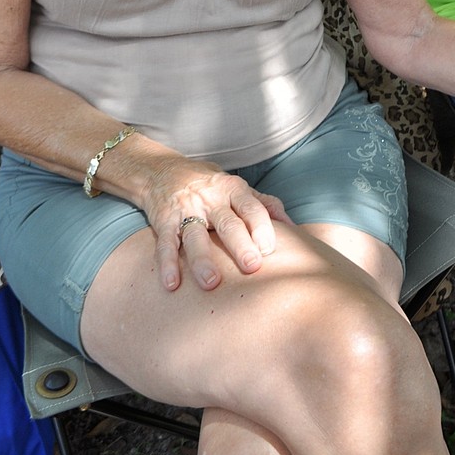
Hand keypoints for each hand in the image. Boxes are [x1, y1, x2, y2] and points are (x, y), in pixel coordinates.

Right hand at [141, 156, 292, 292]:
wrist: (160, 170)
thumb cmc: (209, 184)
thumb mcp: (237, 187)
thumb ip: (264, 204)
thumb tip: (293, 226)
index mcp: (233, 190)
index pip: (252, 208)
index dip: (262, 227)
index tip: (269, 250)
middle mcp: (211, 199)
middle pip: (227, 223)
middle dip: (240, 245)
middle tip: (252, 266)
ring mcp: (186, 210)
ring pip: (195, 236)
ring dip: (202, 260)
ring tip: (211, 283)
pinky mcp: (163, 221)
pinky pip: (165, 243)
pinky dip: (167, 263)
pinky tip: (172, 284)